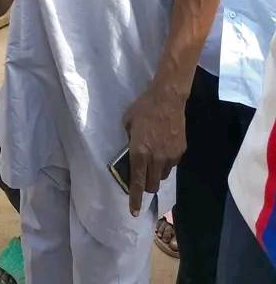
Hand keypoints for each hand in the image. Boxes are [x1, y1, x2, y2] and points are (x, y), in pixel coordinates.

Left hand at [123, 83, 185, 216]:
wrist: (167, 98)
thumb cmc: (143, 108)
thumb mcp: (128, 123)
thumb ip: (129, 141)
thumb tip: (131, 153)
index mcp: (139, 152)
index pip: (136, 182)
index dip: (135, 199)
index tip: (133, 211)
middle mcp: (155, 158)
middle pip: (151, 185)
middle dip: (146, 185)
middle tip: (142, 176)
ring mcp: (170, 156)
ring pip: (162, 176)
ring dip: (156, 173)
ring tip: (153, 158)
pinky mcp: (181, 152)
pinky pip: (172, 165)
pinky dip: (166, 162)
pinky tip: (163, 148)